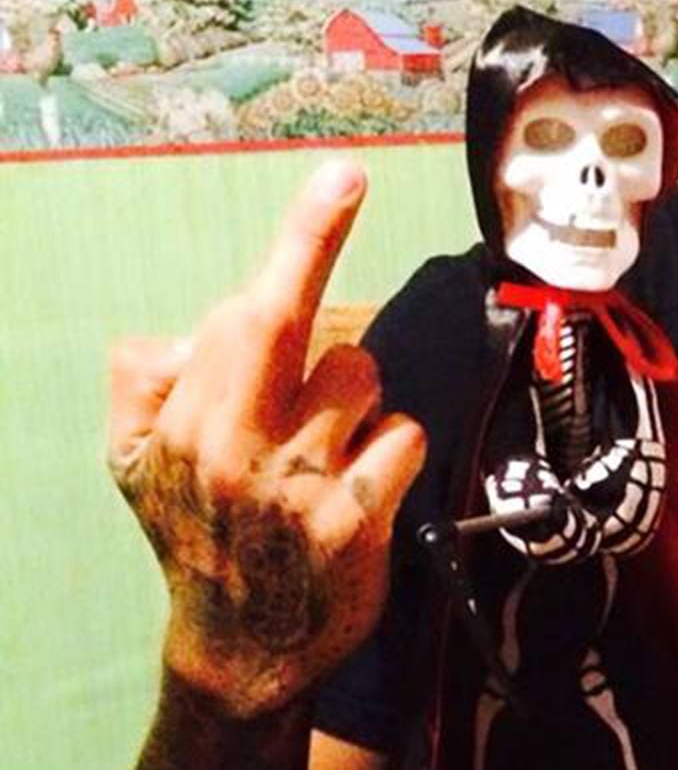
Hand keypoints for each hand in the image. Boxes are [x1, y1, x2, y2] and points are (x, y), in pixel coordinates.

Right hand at [107, 161, 425, 716]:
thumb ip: (141, 381)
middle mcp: (240, 448)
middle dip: (319, 271)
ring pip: (364, 376)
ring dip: (356, 399)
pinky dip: (391, 451)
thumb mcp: (131, 462)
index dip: (304, 236)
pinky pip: (403, 436)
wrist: (241, 644)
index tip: (346, 175)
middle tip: (338, 224)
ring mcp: (301, 485)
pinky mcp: (358, 521)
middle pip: (299, 327)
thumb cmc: (194, 531)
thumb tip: (180, 328)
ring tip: (324, 447)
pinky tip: (361, 486)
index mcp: (187, 422)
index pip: (247, 311)